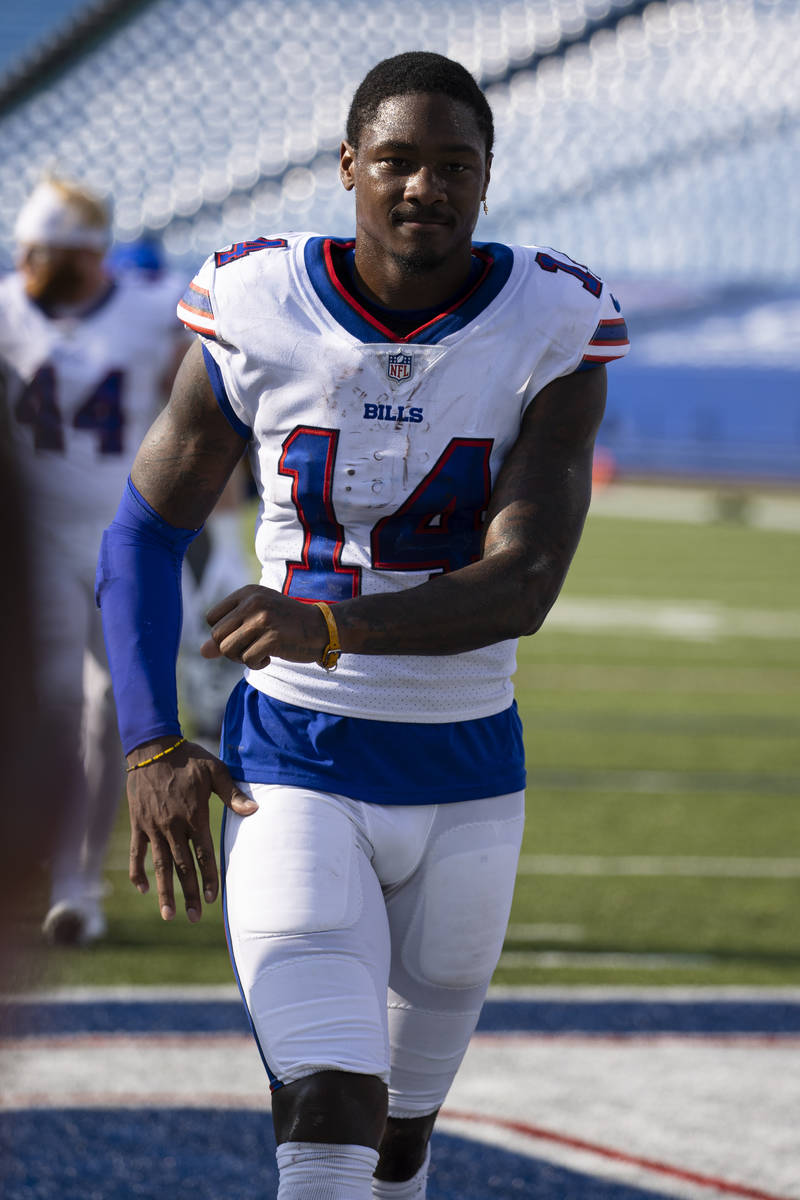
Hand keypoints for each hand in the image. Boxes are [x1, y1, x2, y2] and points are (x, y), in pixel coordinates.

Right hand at [126, 738, 256, 922]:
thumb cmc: (188, 757)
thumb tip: (254, 810)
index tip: (212, 898)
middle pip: (182, 866)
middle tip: (193, 917)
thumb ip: (232, 794)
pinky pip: (136, 853)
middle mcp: (173, 826)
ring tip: (168, 914)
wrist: (151, 747)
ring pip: (159, 866)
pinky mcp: (138, 823)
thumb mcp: (214, 770)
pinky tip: (142, 890)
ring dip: (164, 891)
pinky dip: (138, 872)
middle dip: (189, 893)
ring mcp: (153, 827)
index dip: (208, 878)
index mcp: (194, 816)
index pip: (203, 854)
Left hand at [201, 584, 327, 667]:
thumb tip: (202, 652)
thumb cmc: (286, 625)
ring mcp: (263, 619)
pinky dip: (257, 664)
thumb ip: (229, 633)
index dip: (222, 634)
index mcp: (247, 593)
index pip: (211, 618)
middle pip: (217, 636)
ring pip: (228, 650)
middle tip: (249, 649)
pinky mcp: (273, 637)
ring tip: (259, 652)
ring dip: (241, 658)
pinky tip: (270, 657)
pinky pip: (247, 659)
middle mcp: (252, 602)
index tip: (241, 636)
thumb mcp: (256, 621)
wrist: (322, 628)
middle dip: (229, 650)